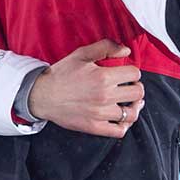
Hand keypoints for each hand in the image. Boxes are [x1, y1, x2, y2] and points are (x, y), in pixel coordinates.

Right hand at [29, 39, 145, 137]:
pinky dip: (125, 125)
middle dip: (136, 87)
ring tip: (130, 101)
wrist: (42, 95)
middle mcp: (105, 97)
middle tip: (129, 86)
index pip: (134, 74)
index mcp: (103, 77)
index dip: (133, 71)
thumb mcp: (82, 53)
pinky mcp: (94, 127)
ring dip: (134, 106)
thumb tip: (126, 50)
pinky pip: (119, 131)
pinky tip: (122, 117)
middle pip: (137, 93)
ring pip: (131, 114)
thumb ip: (106, 47)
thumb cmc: (62, 73)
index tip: (126, 73)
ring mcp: (100, 114)